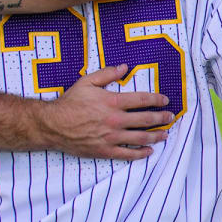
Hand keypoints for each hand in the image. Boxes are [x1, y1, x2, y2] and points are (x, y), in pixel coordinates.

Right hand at [37, 65, 170, 159]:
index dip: (156, 99)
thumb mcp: (87, 82)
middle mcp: (115, 120)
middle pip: (146, 119)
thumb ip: (107, 73)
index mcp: (113, 102)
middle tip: (170, 117)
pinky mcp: (105, 150)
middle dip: (161, 118)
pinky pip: (128, 154)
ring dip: (156, 136)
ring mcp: (111, 137)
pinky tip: (149, 151)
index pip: (142, 99)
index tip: (165, 100)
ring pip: (140, 138)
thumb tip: (124, 67)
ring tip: (165, 134)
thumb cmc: (69, 103)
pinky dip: (140, 153)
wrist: (52, 125)